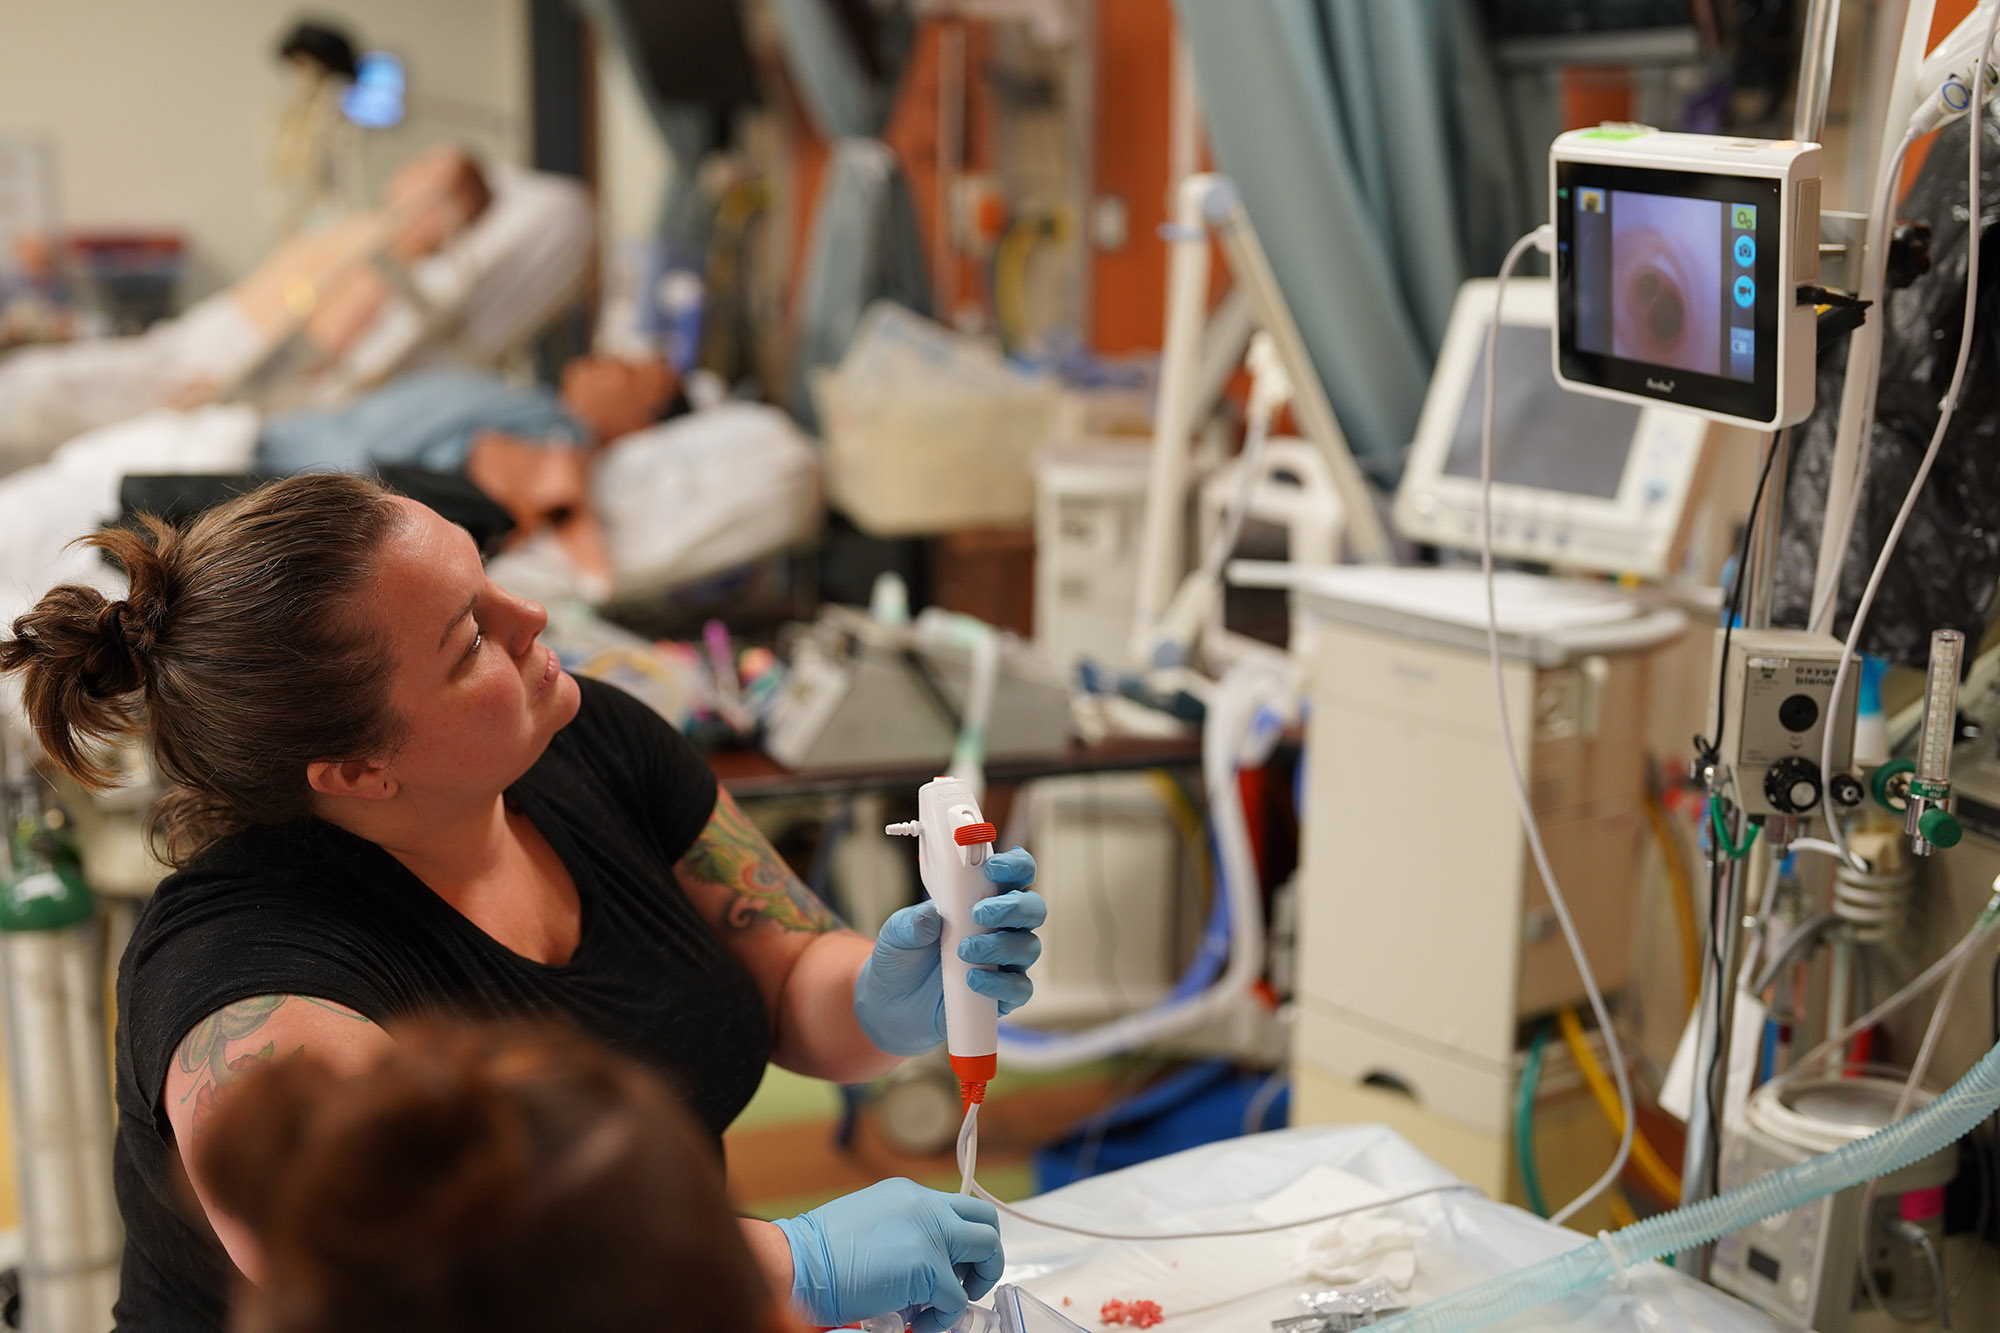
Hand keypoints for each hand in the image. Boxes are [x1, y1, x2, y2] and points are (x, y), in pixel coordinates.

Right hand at [772, 1178, 1003, 1331]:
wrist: (799, 1263)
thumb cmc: (821, 1252)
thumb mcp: (871, 1222)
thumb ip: (905, 1230)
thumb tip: (927, 1261)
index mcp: (910, 1195)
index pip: (961, 1208)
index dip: (966, 1240)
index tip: (956, 1264)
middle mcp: (926, 1206)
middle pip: (986, 1222)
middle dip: (987, 1257)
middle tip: (966, 1284)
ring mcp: (930, 1234)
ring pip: (988, 1252)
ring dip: (972, 1286)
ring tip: (942, 1308)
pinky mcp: (927, 1268)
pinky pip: (956, 1300)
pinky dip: (942, 1320)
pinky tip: (918, 1324)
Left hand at [853, 849, 1042, 1057]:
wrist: (892, 1004)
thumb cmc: (902, 957)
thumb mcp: (895, 935)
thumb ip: (909, 924)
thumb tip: (930, 917)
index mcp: (983, 900)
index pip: (1016, 874)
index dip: (1015, 865)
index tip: (992, 867)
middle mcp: (1002, 928)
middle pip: (1034, 908)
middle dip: (1014, 906)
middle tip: (980, 913)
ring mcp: (1005, 962)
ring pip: (1029, 947)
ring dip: (1001, 945)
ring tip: (964, 951)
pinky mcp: (1003, 994)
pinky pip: (1020, 988)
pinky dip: (1001, 983)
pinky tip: (973, 980)